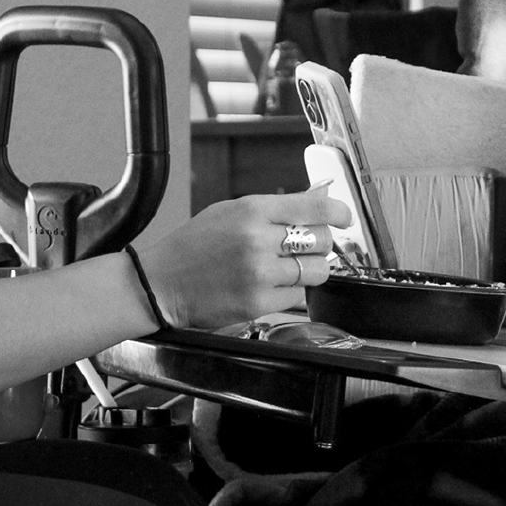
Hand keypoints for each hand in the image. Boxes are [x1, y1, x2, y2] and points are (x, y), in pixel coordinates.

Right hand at [134, 188, 351, 329]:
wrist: (160, 283)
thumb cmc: (194, 246)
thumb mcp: (230, 212)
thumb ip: (272, 209)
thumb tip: (316, 202)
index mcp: (252, 210)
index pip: (314, 206)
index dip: (338, 212)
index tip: (344, 218)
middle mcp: (258, 239)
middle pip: (322, 241)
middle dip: (320, 245)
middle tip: (307, 247)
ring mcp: (259, 273)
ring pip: (316, 272)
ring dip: (310, 271)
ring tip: (288, 269)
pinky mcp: (258, 303)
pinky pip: (298, 297)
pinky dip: (291, 293)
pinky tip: (270, 287)